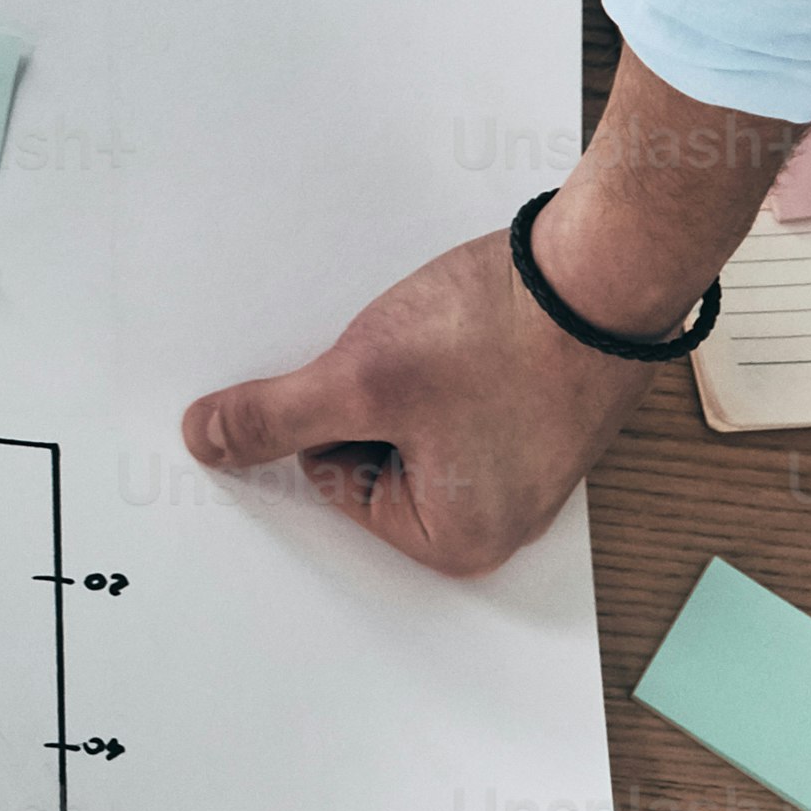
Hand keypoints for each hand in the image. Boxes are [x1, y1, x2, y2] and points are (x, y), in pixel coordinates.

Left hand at [180, 224, 659, 576]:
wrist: (606, 269)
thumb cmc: (502, 335)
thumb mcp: (359, 379)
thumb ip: (272, 419)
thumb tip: (203, 444)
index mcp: (457, 541)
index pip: (329, 476)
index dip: (339, 410)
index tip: (381, 379)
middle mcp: (498, 519)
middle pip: (370, 451)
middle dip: (372, 395)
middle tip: (413, 357)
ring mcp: (523, 465)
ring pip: (408, 416)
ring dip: (403, 371)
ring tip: (445, 341)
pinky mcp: (536, 414)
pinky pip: (455, 393)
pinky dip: (444, 356)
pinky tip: (470, 331)